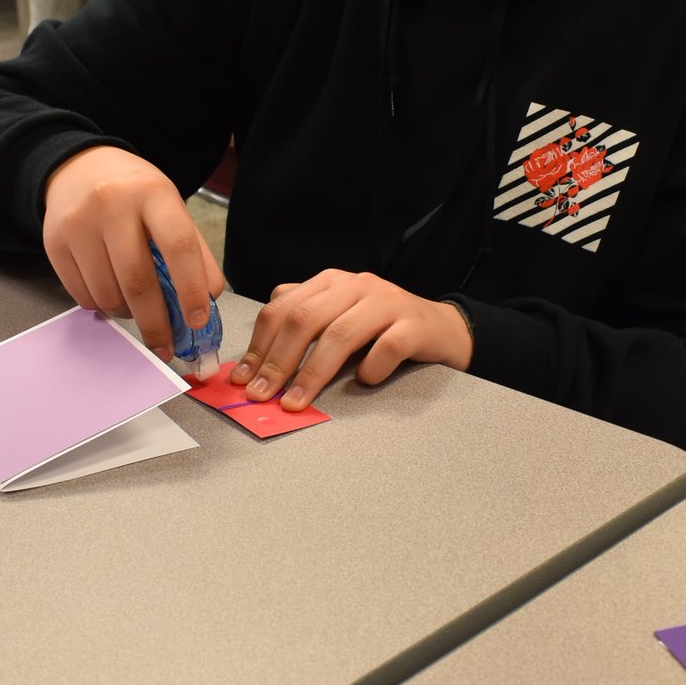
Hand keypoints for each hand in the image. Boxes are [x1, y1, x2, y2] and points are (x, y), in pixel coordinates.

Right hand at [43, 147, 225, 361]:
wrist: (79, 168)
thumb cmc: (135, 194)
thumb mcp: (171, 207)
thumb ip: (195, 250)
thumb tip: (209, 298)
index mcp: (153, 193)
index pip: (178, 246)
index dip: (190, 289)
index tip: (198, 320)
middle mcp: (112, 205)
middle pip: (137, 281)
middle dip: (156, 323)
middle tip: (166, 346)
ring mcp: (78, 224)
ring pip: (107, 294)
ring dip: (127, 315)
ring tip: (137, 311)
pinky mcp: (53, 243)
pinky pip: (82, 295)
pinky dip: (102, 307)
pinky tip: (112, 295)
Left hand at [228, 270, 472, 409]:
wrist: (442, 329)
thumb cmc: (382, 328)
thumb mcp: (337, 316)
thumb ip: (302, 321)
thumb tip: (255, 357)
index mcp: (331, 281)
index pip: (282, 308)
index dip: (259, 345)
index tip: (243, 380)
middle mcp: (356, 285)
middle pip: (305, 319)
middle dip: (278, 361)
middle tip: (261, 396)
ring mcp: (387, 302)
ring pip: (340, 334)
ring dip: (312, 373)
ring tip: (295, 403)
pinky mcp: (415, 325)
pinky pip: (388, 346)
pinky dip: (372, 367)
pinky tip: (364, 382)